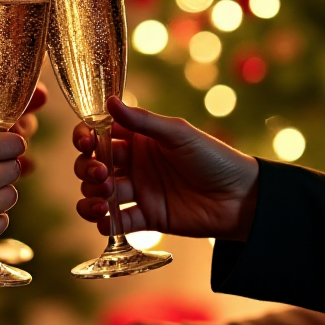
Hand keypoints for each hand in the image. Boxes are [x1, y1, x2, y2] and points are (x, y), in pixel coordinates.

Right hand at [74, 97, 259, 239]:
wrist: (240, 197)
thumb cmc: (213, 157)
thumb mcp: (178, 134)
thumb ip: (142, 121)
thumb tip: (109, 101)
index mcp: (138, 139)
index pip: (100, 134)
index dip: (85, 137)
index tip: (86, 142)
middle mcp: (134, 164)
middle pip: (92, 165)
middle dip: (88, 169)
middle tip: (103, 174)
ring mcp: (138, 191)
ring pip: (99, 194)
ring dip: (92, 196)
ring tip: (105, 199)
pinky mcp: (146, 218)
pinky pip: (116, 222)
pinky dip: (105, 223)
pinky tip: (106, 220)